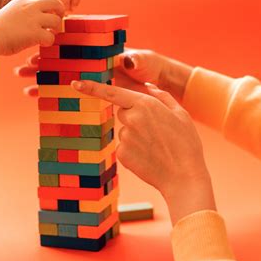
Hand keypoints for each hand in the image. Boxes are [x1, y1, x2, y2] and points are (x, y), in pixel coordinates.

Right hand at [0, 0, 64, 60]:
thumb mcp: (11, 12)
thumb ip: (24, 13)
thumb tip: (34, 21)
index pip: (44, 0)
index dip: (48, 10)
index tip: (45, 19)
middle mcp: (31, 6)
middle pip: (56, 3)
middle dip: (59, 13)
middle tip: (55, 25)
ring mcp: (34, 19)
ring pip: (57, 21)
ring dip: (55, 30)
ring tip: (48, 35)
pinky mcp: (35, 33)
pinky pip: (51, 37)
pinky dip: (49, 42)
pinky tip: (42, 44)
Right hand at [14, 48, 192, 100]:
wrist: (158, 80)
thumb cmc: (151, 66)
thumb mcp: (144, 61)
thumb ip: (136, 59)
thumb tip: (128, 58)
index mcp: (98, 55)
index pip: (71, 54)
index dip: (53, 56)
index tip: (36, 59)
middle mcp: (91, 66)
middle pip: (61, 66)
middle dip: (40, 69)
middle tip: (21, 72)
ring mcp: (93, 81)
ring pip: (63, 81)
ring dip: (44, 84)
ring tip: (26, 90)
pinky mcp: (97, 94)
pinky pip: (74, 95)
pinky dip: (59, 97)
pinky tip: (44, 102)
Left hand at [71, 80, 215, 224]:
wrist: (184, 177)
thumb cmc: (186, 144)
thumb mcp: (181, 113)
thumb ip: (162, 96)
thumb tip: (148, 86)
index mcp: (145, 104)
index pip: (113, 92)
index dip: (92, 87)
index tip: (75, 84)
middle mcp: (131, 119)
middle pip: (123, 112)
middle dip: (135, 117)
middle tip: (156, 131)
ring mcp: (125, 137)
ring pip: (125, 130)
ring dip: (136, 135)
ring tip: (156, 147)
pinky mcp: (121, 154)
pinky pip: (124, 146)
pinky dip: (134, 150)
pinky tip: (149, 157)